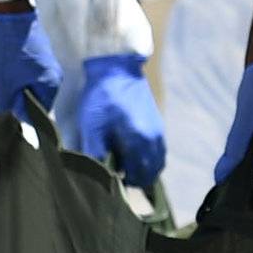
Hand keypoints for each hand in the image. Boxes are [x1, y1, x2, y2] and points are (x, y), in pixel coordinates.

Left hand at [0, 1, 60, 118]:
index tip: (8, 91)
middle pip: (30, 97)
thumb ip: (3, 104)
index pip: (35, 113)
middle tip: (3, 77)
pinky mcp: (38, 50)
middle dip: (13, 92)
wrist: (8, 11)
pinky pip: (24, 70)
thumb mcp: (0, 83)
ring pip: (25, 83)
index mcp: (51, 84)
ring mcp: (47, 61)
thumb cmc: (7, 49)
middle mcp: (54, 74)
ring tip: (3, 64)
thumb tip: (6, 107)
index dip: (17, 107)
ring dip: (11, 79)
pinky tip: (4, 55)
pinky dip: (12, 67)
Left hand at [67, 51, 165, 190]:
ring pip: (157, 162)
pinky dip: (148, 157)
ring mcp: (159, 131)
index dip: (124, 182)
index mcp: (139, 141)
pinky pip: (158, 150)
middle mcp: (154, 139)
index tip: (111, 180)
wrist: (115, 69)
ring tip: (124, 164)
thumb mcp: (92, 129)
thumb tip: (99, 177)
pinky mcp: (158, 123)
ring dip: (144, 168)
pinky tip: (132, 152)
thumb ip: (96, 155)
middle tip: (117, 174)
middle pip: (151, 172)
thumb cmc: (101, 98)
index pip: (138, 176)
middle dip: (136, 178)